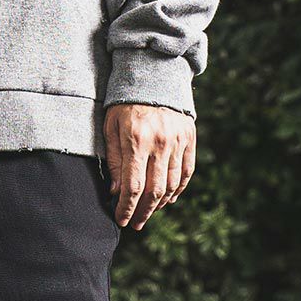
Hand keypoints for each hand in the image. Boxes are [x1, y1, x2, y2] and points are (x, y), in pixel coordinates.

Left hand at [103, 102, 195, 229]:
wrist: (154, 76)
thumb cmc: (125, 103)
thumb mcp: (110, 127)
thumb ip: (114, 160)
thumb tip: (115, 193)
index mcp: (137, 140)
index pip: (133, 186)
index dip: (126, 208)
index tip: (121, 220)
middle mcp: (160, 143)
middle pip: (154, 190)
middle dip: (143, 212)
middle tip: (135, 224)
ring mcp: (178, 141)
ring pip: (172, 184)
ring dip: (159, 204)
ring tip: (148, 213)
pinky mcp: (189, 138)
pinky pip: (186, 172)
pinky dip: (178, 190)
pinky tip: (167, 200)